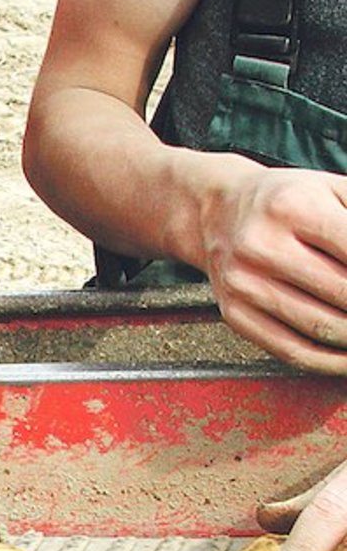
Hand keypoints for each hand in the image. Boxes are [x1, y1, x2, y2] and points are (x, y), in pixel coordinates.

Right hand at [193, 167, 346, 373]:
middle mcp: (261, 246)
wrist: (216, 213)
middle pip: (343, 293)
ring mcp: (244, 284)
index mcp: (293, 207)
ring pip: (321, 326)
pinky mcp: (235, 314)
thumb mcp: (331, 189)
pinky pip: (291, 350)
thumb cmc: (286, 202)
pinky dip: (331, 361)